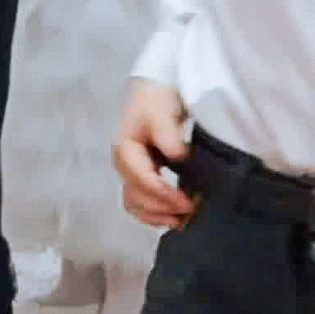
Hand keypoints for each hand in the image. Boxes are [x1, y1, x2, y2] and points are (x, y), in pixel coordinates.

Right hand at [113, 77, 196, 229]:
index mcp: (125, 150)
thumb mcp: (161, 111)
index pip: (142, 180)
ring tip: (182, 220)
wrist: (153, 93)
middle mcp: (123, 165)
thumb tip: (176, 155)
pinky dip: (154, 214)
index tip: (188, 202)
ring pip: (135, 204)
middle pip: (137, 197)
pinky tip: (173, 217)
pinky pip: (139, 203)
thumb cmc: (156, 101)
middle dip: (163, 207)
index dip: (165, 194)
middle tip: (191, 210)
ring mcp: (129, 173)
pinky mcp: (139, 177)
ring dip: (157, 215)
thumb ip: (167, 133)